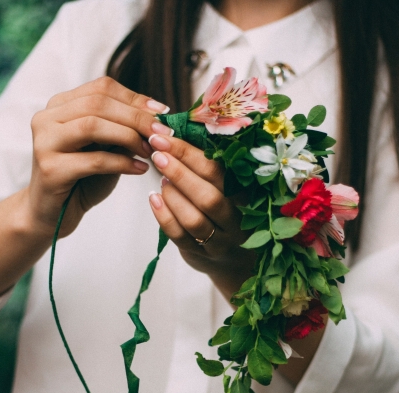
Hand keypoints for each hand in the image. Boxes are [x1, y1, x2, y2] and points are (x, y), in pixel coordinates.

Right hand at [26, 76, 173, 237]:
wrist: (53, 214)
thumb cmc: (83, 180)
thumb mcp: (106, 148)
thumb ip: (123, 129)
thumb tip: (158, 115)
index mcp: (60, 105)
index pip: (102, 88)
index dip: (136, 99)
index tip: (163, 113)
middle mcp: (47, 118)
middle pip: (98, 103)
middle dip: (137, 118)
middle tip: (163, 134)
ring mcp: (45, 143)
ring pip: (92, 126)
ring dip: (129, 137)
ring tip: (151, 151)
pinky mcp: (50, 169)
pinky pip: (94, 160)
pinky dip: (122, 163)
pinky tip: (140, 169)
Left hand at [147, 134, 256, 299]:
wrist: (232, 257)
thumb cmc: (224, 211)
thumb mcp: (226, 188)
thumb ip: (209, 166)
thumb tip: (175, 130)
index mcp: (244, 196)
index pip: (219, 172)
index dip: (189, 153)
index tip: (163, 136)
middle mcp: (236, 221)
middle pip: (209, 198)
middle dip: (179, 173)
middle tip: (157, 154)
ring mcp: (219, 242)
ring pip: (194, 220)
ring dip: (173, 196)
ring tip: (161, 179)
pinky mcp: (200, 255)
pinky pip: (179, 237)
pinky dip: (164, 216)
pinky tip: (154, 199)